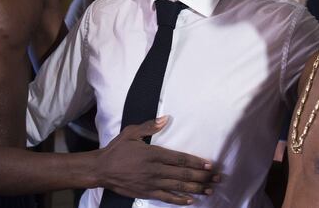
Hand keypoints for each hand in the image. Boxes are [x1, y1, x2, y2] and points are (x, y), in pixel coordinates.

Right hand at [97, 116, 217, 204]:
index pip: (179, 159)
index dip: (196, 162)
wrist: (101, 169)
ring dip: (195, 189)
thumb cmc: (117, 149)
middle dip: (202, 176)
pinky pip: (166, 197)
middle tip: (217, 178)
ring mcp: (151, 183)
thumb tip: (165, 119)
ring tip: (209, 190)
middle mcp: (155, 170)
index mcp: (153, 154)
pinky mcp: (146, 193)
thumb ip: (149, 126)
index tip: (209, 165)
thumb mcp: (131, 133)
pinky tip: (190, 201)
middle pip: (183, 175)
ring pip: (178, 187)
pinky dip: (179, 200)